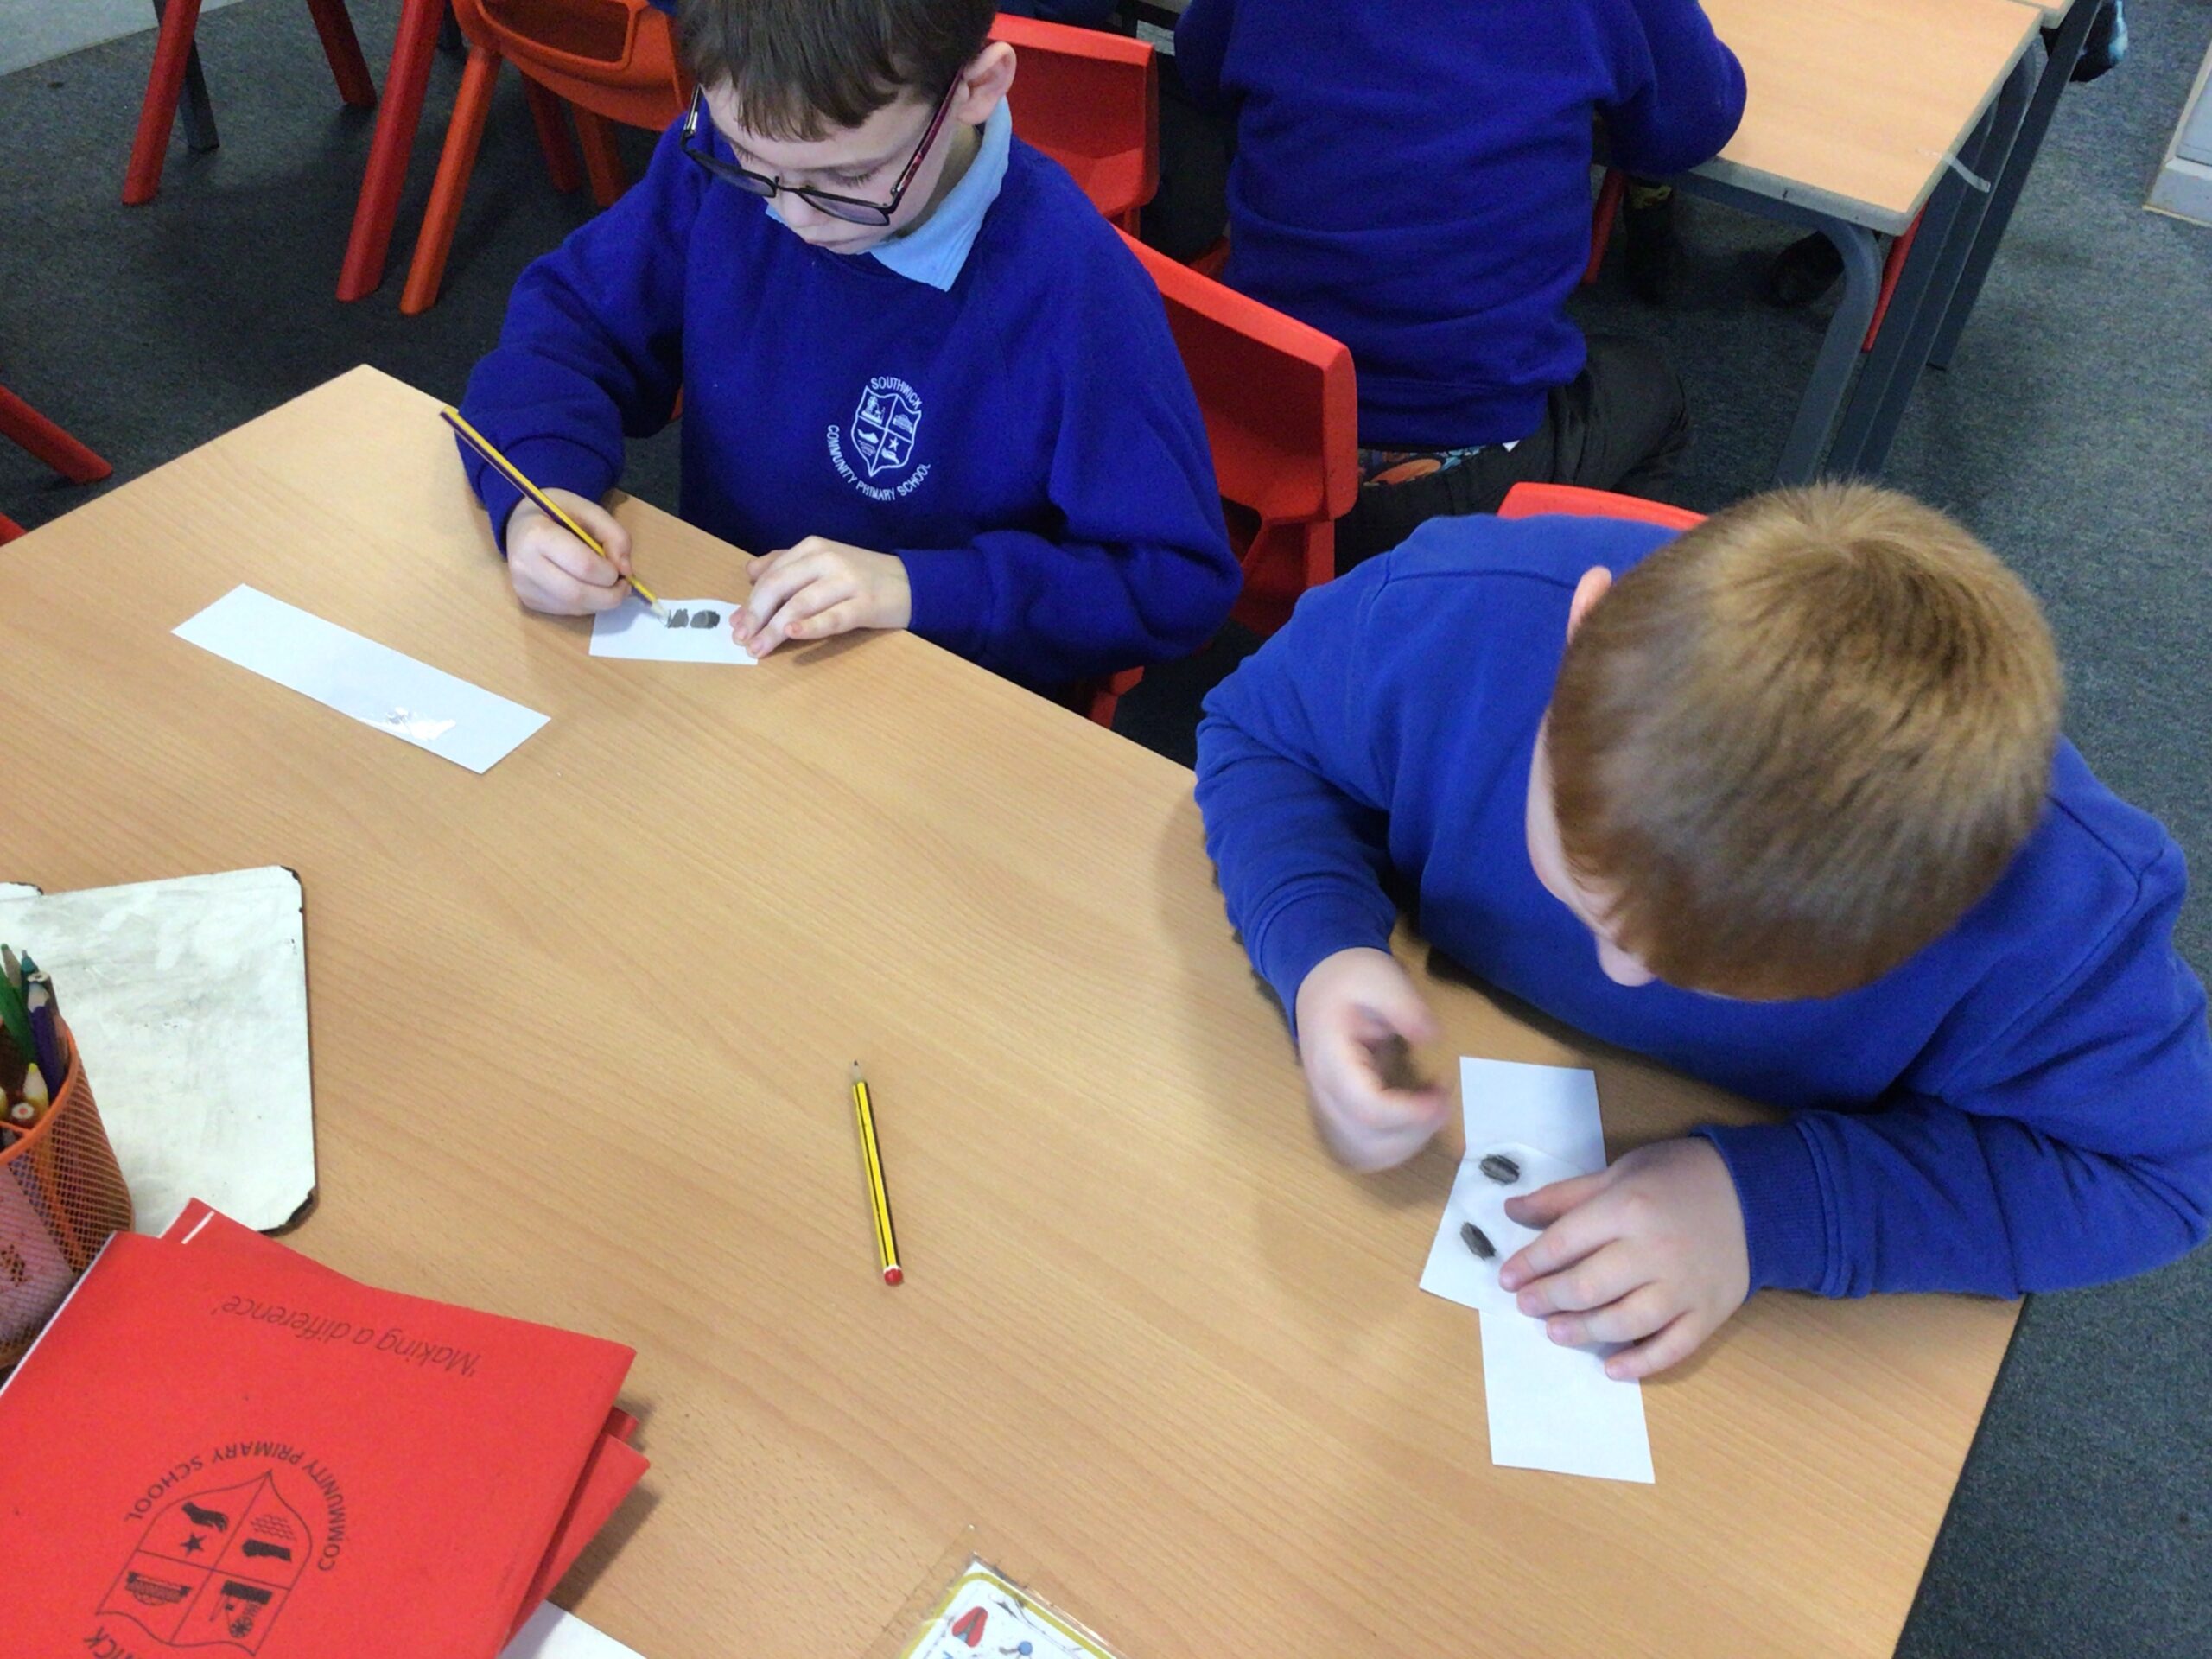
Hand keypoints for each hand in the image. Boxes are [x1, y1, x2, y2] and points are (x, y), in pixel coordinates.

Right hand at [505, 492, 633, 615]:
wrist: (521, 524)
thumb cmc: (557, 513)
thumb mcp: (589, 510)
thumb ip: (614, 535)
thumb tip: (626, 570)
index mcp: (537, 535)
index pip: (583, 566)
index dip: (609, 573)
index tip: (620, 570)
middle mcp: (524, 565)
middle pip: (577, 593)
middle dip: (610, 596)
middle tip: (624, 587)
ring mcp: (523, 586)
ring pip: (573, 607)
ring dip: (600, 603)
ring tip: (609, 587)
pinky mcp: (528, 601)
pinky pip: (566, 611)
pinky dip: (586, 605)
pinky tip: (589, 589)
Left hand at [734, 537, 911, 658]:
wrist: (912, 583)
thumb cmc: (862, 576)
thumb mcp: (824, 562)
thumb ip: (787, 564)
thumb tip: (750, 573)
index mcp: (812, 548)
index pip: (772, 574)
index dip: (750, 600)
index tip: (735, 624)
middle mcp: (827, 559)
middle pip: (780, 586)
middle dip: (756, 614)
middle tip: (741, 639)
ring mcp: (847, 581)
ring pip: (800, 603)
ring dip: (775, 628)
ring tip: (758, 648)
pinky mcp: (865, 604)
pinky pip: (832, 617)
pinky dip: (810, 625)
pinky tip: (793, 633)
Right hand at [1292, 948, 1449, 1171]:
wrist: (1320, 979)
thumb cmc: (1352, 978)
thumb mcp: (1381, 978)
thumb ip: (1406, 1008)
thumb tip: (1431, 1038)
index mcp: (1332, 1060)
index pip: (1368, 1109)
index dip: (1410, 1113)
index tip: (1442, 1091)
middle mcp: (1324, 1093)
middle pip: (1367, 1140)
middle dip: (1415, 1131)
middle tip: (1442, 1098)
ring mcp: (1328, 1107)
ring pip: (1364, 1154)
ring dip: (1406, 1145)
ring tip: (1429, 1109)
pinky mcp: (1339, 1114)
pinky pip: (1363, 1150)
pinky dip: (1394, 1148)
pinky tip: (1414, 1121)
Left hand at [1496, 1137, 1748, 1379]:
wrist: (1755, 1193)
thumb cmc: (1677, 1177)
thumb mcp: (1619, 1172)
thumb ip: (1565, 1196)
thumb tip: (1512, 1211)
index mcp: (1628, 1208)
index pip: (1564, 1243)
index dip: (1530, 1263)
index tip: (1507, 1278)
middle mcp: (1654, 1251)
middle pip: (1588, 1286)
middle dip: (1548, 1299)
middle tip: (1526, 1305)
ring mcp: (1684, 1287)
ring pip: (1624, 1321)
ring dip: (1584, 1332)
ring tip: (1555, 1332)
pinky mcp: (1710, 1313)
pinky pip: (1672, 1348)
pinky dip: (1641, 1363)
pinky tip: (1611, 1368)